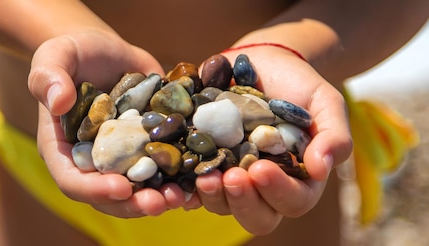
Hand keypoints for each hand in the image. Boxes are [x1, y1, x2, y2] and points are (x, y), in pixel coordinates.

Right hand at [29, 30, 198, 216]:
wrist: (104, 52)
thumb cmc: (72, 52)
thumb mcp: (54, 56)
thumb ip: (49, 77)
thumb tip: (59, 102)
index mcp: (63, 149)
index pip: (72, 181)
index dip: (95, 189)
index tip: (121, 187)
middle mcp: (92, 162)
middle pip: (108, 197)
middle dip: (134, 204)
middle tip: (160, 203)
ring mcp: (122, 160)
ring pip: (138, 191)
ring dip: (160, 198)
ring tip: (183, 196)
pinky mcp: (147, 150)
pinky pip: (162, 171)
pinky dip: (180, 178)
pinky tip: (199, 178)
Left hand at [194, 47, 352, 234]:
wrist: (262, 63)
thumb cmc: (299, 86)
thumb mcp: (325, 103)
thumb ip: (333, 135)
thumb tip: (322, 169)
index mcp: (296, 180)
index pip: (293, 201)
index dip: (278, 192)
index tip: (262, 169)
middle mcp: (262, 187)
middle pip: (256, 216)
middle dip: (242, 202)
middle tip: (231, 177)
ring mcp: (230, 177)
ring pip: (220, 205)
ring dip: (211, 195)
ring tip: (203, 175)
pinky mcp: (201, 163)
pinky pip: (189, 185)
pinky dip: (182, 187)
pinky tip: (174, 181)